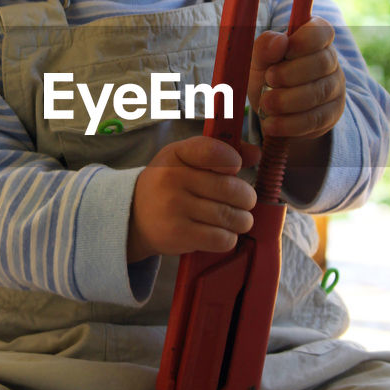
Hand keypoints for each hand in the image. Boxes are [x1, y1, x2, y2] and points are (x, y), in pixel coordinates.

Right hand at [127, 136, 258, 262]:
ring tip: (236, 219)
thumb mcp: (184, 159)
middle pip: (231, 189)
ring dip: (241, 221)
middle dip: (247, 198)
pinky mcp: (178, 235)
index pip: (212, 150)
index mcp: (176, 154)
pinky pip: (222, 238)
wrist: (134, 217)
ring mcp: (174, 208)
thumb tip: (256, 154)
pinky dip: (229, 238)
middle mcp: (172, 179)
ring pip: (230, 216)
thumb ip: (220, 152)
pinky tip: (221, 233)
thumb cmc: (168, 185)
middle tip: (244, 202)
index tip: (235, 167)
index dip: (233, 159)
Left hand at [248, 17, 344, 140]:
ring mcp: (335, 88)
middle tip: (269, 79)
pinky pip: (315, 119)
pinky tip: (272, 124)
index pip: (322, 30)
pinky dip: (290, 123)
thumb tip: (279, 41)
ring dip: (288, 100)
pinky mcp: (331, 114)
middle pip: (321, 62)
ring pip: (319, 93)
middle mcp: (330, 60)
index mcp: (314, 38)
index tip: (285, 50)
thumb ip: (264, 47)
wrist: (274, 111)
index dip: (305, 40)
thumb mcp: (258, 60)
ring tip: (266, 104)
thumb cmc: (268, 76)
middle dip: (291, 73)